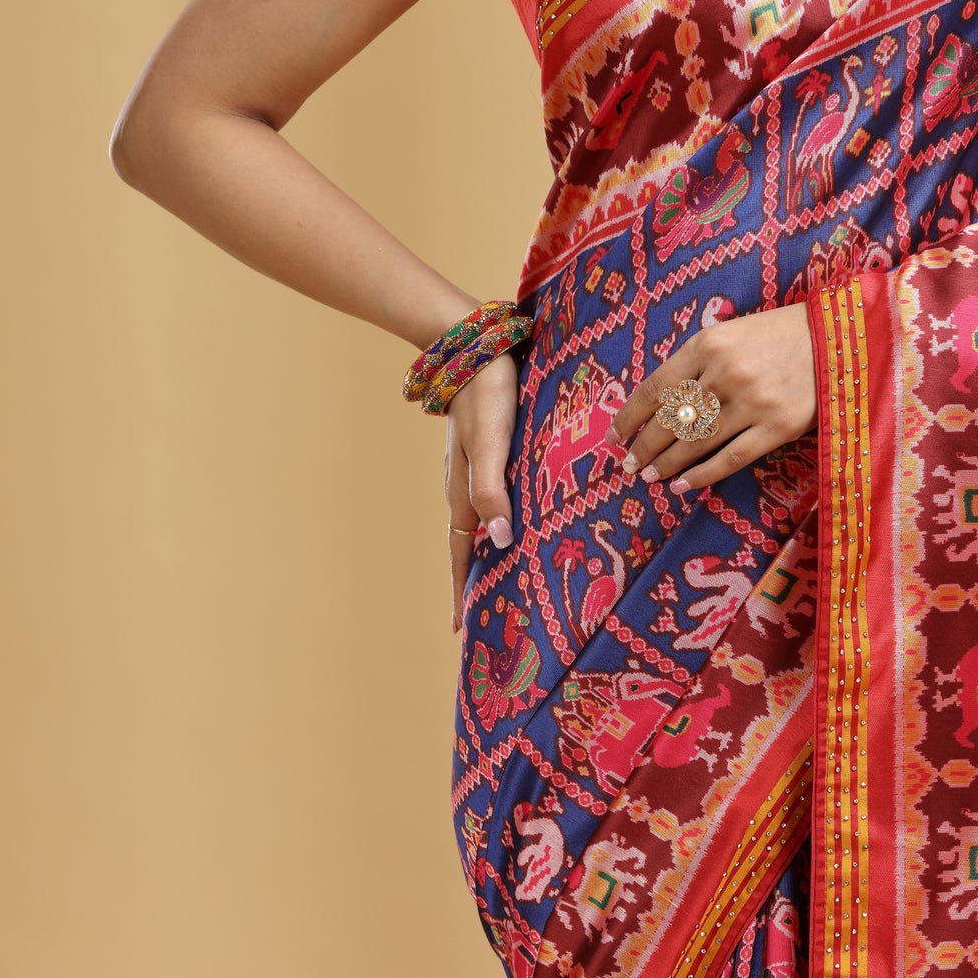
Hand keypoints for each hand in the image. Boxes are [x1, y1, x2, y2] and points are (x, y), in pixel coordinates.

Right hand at [443, 350, 518, 632]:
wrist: (475, 347)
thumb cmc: (486, 395)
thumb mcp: (491, 444)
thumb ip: (493, 490)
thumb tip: (498, 541)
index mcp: (462, 491)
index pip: (461, 552)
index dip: (461, 590)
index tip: (460, 630)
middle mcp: (466, 485)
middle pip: (470, 543)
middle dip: (476, 580)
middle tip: (488, 616)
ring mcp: (476, 467)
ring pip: (483, 520)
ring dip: (490, 551)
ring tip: (506, 579)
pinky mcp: (491, 450)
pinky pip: (494, 496)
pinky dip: (502, 519)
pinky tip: (517, 521)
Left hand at [611, 303, 816, 495]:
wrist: (837, 338)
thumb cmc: (779, 333)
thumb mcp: (730, 332)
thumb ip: (697, 361)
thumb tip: (660, 402)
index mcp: (707, 344)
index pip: (654, 388)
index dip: (629, 417)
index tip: (613, 437)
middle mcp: (724, 373)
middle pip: (670, 420)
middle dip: (643, 446)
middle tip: (628, 464)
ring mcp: (751, 403)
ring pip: (695, 443)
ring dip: (667, 464)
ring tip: (650, 476)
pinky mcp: (777, 428)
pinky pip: (730, 459)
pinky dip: (702, 476)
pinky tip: (683, 486)